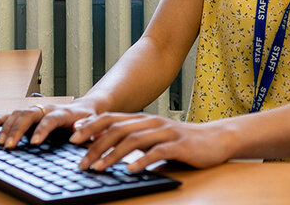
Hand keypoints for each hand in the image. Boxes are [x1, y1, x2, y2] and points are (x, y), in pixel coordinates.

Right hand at [0, 101, 99, 148]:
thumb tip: (77, 131)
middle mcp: (47, 108)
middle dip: (18, 131)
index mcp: (63, 113)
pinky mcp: (30, 113)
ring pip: (18, 114)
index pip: (50, 119)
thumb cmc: (88, 120)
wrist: (84, 109)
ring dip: (7, 127)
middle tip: (10, 146)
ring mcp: (37, 109)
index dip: (42, 130)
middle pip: (29, 115)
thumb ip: (86, 128)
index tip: (34, 142)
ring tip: (1, 143)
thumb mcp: (93, 124)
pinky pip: (12, 114)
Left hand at [71, 113, 236, 172]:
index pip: (111, 119)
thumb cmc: (181, 142)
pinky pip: (157, 152)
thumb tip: (103, 147)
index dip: (91, 126)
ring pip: (133, 140)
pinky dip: (141, 161)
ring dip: (112, 155)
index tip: (72, 138)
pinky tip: (130, 170)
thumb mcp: (153, 138)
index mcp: (143, 119)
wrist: (216, 139)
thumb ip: (132, 139)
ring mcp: (165, 132)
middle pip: (117, 130)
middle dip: (95, 145)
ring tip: (98, 168)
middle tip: (80, 161)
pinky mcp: (179, 145)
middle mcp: (151, 122)